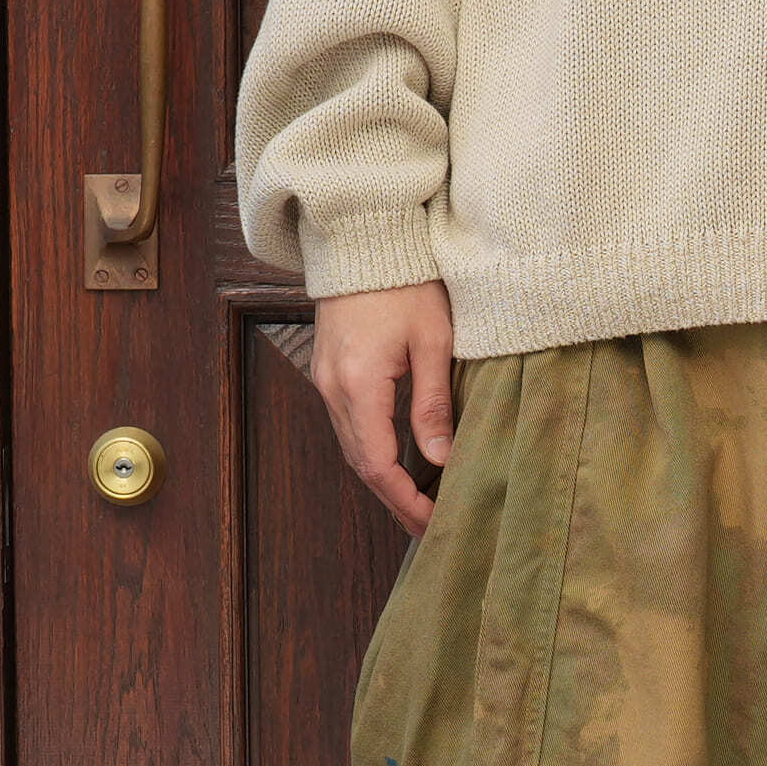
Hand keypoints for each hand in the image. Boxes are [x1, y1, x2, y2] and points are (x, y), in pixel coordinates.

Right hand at [309, 280, 454, 531]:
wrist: (362, 237)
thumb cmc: (405, 281)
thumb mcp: (433, 341)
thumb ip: (434, 403)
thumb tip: (441, 460)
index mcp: (360, 385)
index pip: (380, 466)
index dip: (407, 502)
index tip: (436, 524)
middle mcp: (334, 389)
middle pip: (361, 465)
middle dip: (396, 501)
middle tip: (431, 528)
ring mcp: (325, 380)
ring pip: (352, 448)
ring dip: (383, 480)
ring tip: (419, 504)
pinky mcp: (329, 371)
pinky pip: (349, 426)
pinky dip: (372, 453)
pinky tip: (398, 463)